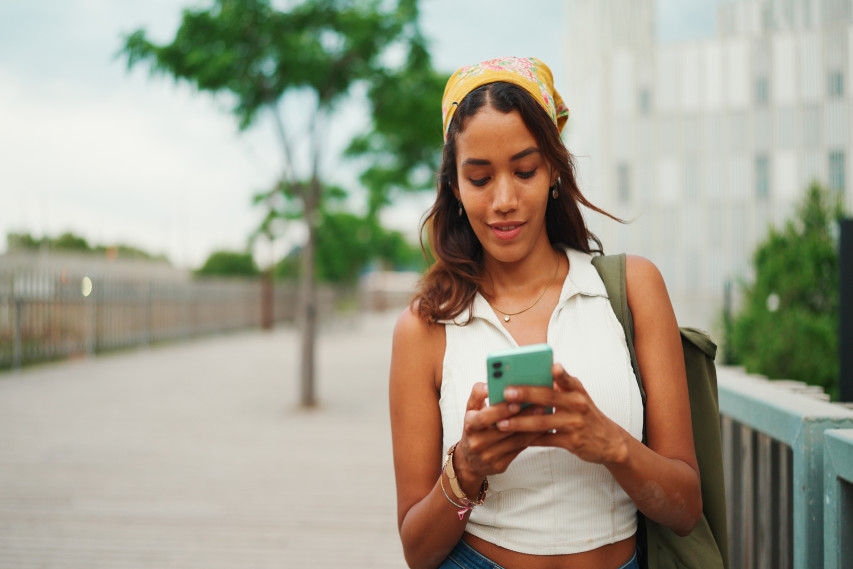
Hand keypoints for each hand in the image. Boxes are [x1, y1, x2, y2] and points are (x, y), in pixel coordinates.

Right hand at [452, 382, 547, 493]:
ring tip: (545, 414)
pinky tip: (541, 428)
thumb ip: (478, 394)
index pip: (484, 417)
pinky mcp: (500, 465)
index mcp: (470, 426)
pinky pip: (519, 450)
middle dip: (522, 417)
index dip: (501, 410)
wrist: (470, 460)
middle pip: (503, 430)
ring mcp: (489, 456)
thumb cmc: (475, 428)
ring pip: (515, 441)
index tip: (517, 401)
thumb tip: (489, 384)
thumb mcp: (471, 410)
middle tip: (539, 405)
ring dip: (532, 427)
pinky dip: (531, 438)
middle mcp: (477, 442)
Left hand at [496, 364, 628, 464]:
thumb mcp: (579, 396)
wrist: (609, 441)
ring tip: (502, 423)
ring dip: (520, 422)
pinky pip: (546, 440)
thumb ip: (561, 385)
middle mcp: (578, 405)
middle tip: (506, 393)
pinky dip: (529, 439)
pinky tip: (514, 439)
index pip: (567, 378)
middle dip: (525, 394)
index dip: (560, 373)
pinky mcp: (572, 442)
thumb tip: (536, 374)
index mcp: (577, 390)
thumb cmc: (586, 414)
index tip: (551, 367)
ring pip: (543, 422)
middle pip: (548, 398)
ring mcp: (575, 424)